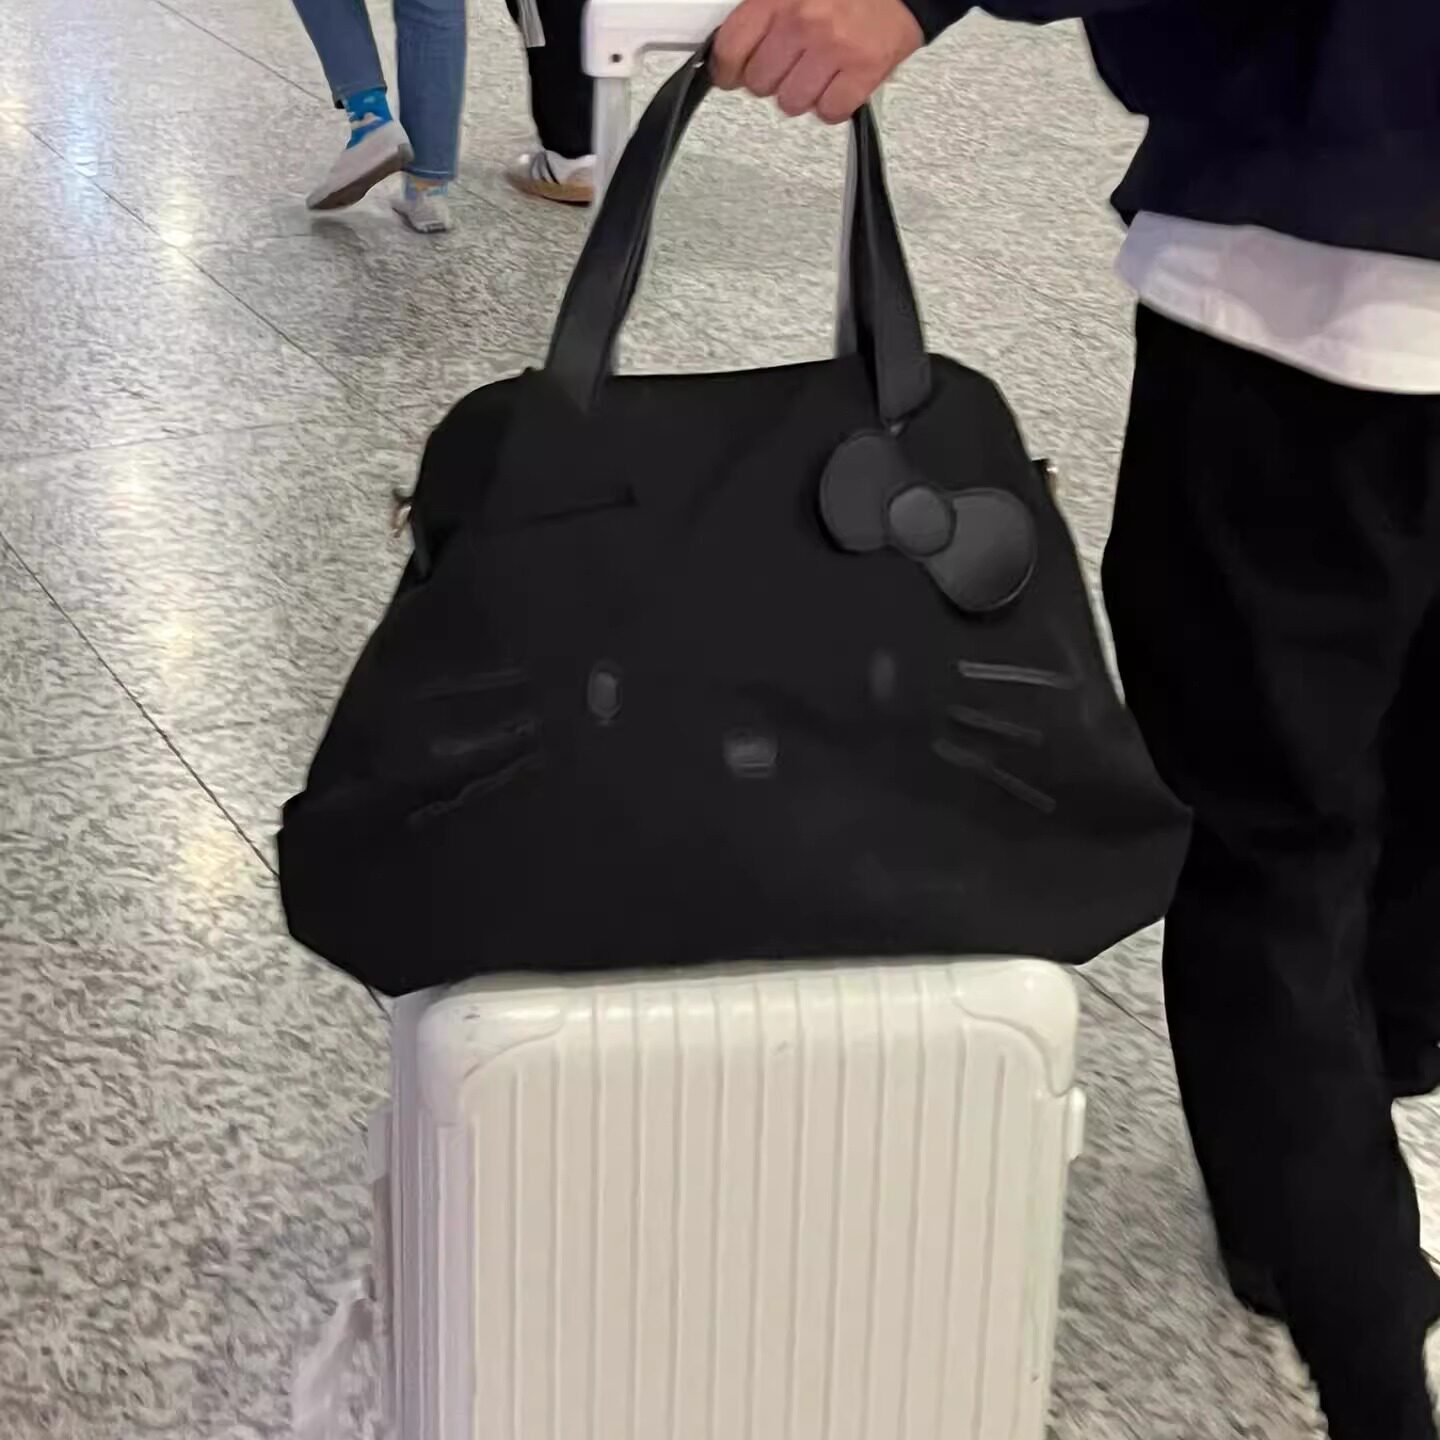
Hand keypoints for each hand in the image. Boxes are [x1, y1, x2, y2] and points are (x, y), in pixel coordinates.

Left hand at [712, 0, 923, 123]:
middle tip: (789, 64)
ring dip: (801, 94)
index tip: (732, 74)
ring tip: (818, 70)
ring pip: (791, 103)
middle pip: (760, 83)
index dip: (728, 69)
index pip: (731, 49)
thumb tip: (732, 54)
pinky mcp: (863, 71)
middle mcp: (803, 22)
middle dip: (771, 79)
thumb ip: (763, 15)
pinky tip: (838, 83)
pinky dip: (832, 105)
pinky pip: (829, 111)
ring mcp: (834, 49)